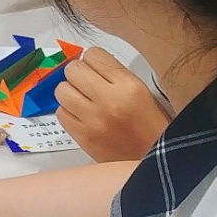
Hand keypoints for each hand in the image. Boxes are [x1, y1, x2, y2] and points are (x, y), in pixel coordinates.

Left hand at [54, 48, 168, 162]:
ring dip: (70, 92)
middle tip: (88, 84)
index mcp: (129, 86)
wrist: (156, 161)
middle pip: (73, 70)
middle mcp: (108, 100)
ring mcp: (93, 120)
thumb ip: (116, 74)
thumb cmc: (153, 126)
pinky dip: (68, 112)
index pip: (93, 55)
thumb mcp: (144, 91)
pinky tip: (81, 116)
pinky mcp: (83, 137)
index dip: (93, 60)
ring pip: (61, 90)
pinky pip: (60, 113)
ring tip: (83, 100)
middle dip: (79, 74)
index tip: (96, 68)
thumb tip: (89, 63)